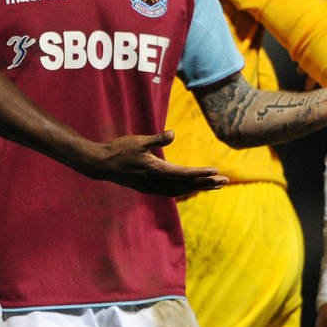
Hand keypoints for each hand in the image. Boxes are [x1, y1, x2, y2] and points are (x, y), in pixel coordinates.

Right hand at [85, 131, 225, 196]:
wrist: (101, 165)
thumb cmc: (119, 150)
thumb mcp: (138, 141)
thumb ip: (156, 138)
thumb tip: (172, 133)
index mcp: (155, 170)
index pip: (184, 173)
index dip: (201, 173)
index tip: (216, 171)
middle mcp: (156, 182)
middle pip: (187, 184)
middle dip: (207, 182)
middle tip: (225, 181)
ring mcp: (152, 187)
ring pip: (181, 190)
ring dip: (199, 187)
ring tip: (215, 186)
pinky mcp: (148, 188)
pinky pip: (171, 192)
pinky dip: (185, 191)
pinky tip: (192, 189)